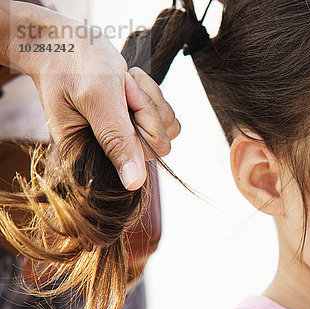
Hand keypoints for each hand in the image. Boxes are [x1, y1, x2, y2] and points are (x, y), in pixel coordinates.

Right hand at [22, 18, 179, 189]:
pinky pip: (162, 114)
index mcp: (92, 154)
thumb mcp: (97, 99)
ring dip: (149, 96)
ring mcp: (124, 137)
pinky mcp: (132, 123)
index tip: (121, 94)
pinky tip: (127, 82)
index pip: (147, 153)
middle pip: (161, 140)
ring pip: (166, 126)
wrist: (61, 41)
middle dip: (146, 105)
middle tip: (120, 85)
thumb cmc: (72, 64)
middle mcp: (110, 151)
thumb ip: (116, 140)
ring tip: (121, 82)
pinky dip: (150, 92)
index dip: (144, 120)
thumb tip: (134, 184)